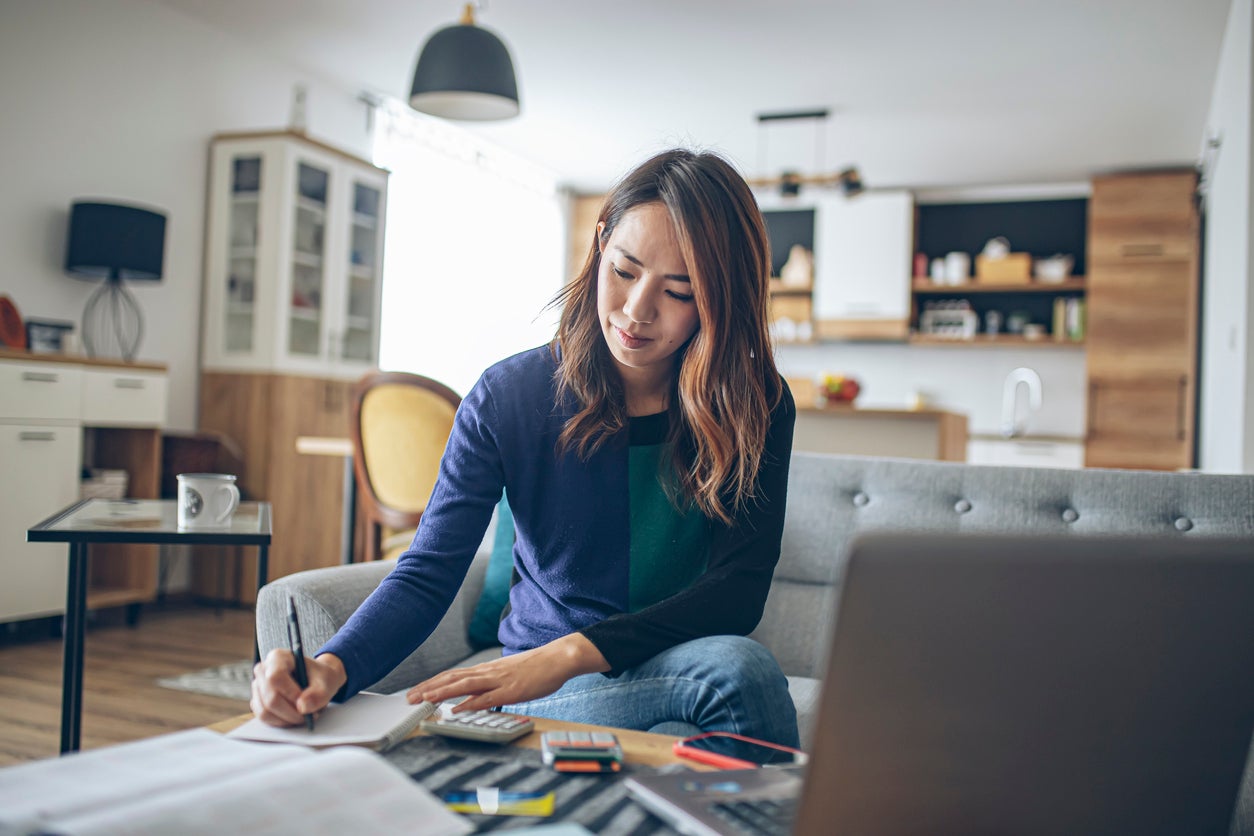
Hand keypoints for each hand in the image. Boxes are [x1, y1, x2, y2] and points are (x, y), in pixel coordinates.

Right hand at [250, 649, 346, 726]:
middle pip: (270, 698)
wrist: (317, 681)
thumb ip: (318, 694)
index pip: (275, 678)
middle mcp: (263, 670)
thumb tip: (302, 707)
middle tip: (309, 716)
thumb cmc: (320, 677)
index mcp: (278, 657)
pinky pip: (264, 718)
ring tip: (304, 716)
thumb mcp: (327, 682)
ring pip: (265, 711)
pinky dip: (280, 722)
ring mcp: (258, 687)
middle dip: (291, 712)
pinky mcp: (258, 701)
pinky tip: (294, 717)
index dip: (290, 694)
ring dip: (286, 719)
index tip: (304, 703)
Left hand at [407, 633, 607, 712]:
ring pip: (464, 685)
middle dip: (429, 688)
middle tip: (409, 698)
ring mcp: (499, 680)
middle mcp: (488, 672)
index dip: (433, 683)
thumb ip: (490, 686)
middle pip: (452, 679)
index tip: (416, 691)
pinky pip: (487, 697)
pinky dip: (470, 702)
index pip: (453, 676)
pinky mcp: (512, 689)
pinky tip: (457, 708)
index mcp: (487, 670)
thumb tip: (473, 698)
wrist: (558, 658)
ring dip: (442, 693)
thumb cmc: (536, 668)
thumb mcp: (508, 676)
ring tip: (424, 700)